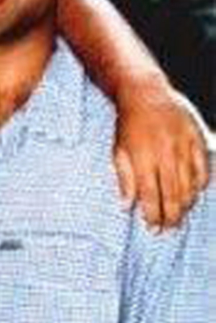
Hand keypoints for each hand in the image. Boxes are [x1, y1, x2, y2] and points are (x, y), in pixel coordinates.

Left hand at [115, 82, 209, 230]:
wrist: (145, 92)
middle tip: (169, 229)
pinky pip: (203, 166)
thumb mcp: (118, 152)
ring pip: (189, 184)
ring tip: (181, 216)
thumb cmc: (128, 125)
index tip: (153, 230)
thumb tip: (127, 207)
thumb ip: (124, 180)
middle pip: (172, 194)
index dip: (153, 216)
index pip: (150, 196)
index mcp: (142, 158)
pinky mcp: (196, 137)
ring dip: (186, 204)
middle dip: (171, 216)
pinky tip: (196, 194)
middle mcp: (164, 153)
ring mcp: (183, 145)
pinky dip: (201, 183)